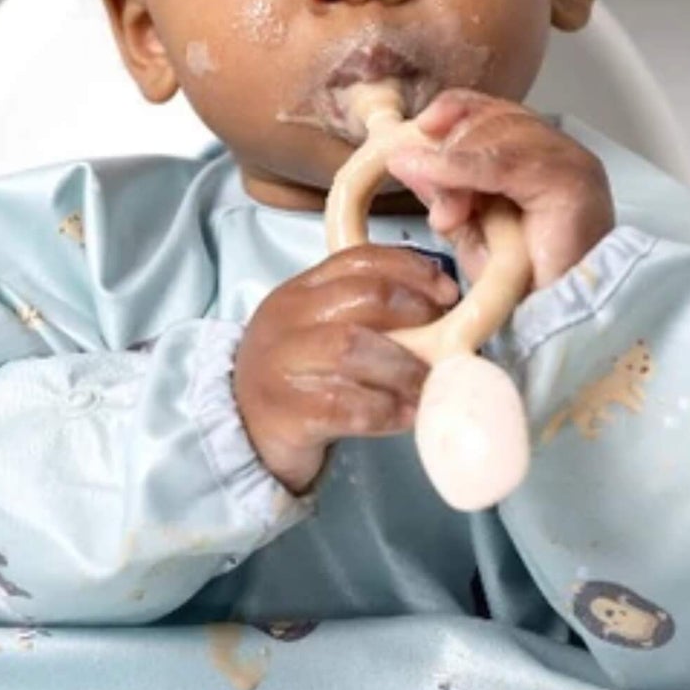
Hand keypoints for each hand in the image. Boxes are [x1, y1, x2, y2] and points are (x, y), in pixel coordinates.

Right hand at [233, 245, 459, 494]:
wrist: (241, 429)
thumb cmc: (298, 376)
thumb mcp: (319, 330)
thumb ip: (366, 315)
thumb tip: (442, 310)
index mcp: (300, 291)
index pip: (359, 260)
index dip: (411, 269)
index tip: (448, 292)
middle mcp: (287, 319)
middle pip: (361, 297)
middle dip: (414, 313)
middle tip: (444, 339)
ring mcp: (281, 364)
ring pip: (352, 347)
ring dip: (403, 365)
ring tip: (428, 383)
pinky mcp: (285, 413)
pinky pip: (344, 405)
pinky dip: (385, 410)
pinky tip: (406, 415)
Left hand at [384, 89, 615, 291]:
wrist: (557, 327)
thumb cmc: (522, 286)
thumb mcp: (472, 230)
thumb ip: (444, 191)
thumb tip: (405, 157)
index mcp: (540, 158)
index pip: (496, 111)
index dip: (456, 110)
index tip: (419, 126)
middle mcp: (561, 153)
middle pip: (494, 118)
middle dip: (450, 150)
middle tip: (433, 200)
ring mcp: (571, 163)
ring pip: (498, 133)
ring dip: (455, 166)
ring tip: (446, 214)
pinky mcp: (572, 183)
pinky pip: (505, 163)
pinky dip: (464, 170)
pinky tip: (442, 183)